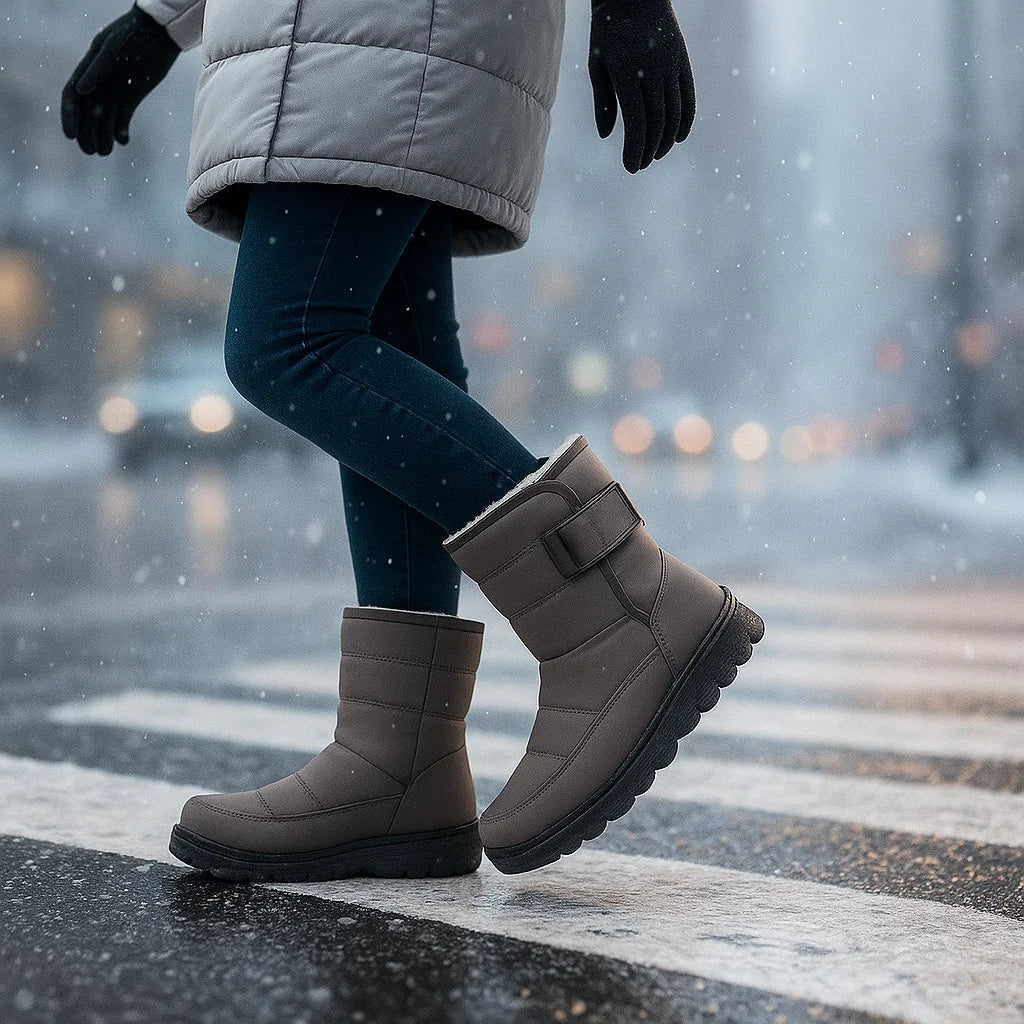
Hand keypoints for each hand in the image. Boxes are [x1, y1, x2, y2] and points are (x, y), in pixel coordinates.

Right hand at [61, 3, 180, 155]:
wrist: (161, 31)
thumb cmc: (135, 34)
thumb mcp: (114, 47)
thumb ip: (98, 68)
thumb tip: (80, 91)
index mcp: (90, 68)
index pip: (72, 95)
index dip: (69, 115)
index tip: (70, 135)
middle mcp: (100, 81)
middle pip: (87, 111)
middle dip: (86, 132)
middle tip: (90, 151)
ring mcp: (116, 89)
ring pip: (104, 117)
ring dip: (103, 135)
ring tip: (104, 152)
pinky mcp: (132, 96)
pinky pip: (123, 116)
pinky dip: (121, 130)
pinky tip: (123, 141)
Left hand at [589, 0, 695, 172]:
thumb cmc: (608, 33)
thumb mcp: (598, 65)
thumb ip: (603, 102)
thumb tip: (607, 136)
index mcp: (627, 72)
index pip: (637, 122)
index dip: (635, 149)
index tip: (630, 167)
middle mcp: (653, 70)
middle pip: (657, 122)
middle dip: (649, 149)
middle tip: (640, 165)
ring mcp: (671, 66)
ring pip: (674, 114)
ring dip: (666, 140)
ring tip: (655, 154)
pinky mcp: (683, 62)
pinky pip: (688, 98)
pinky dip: (685, 121)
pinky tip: (678, 138)